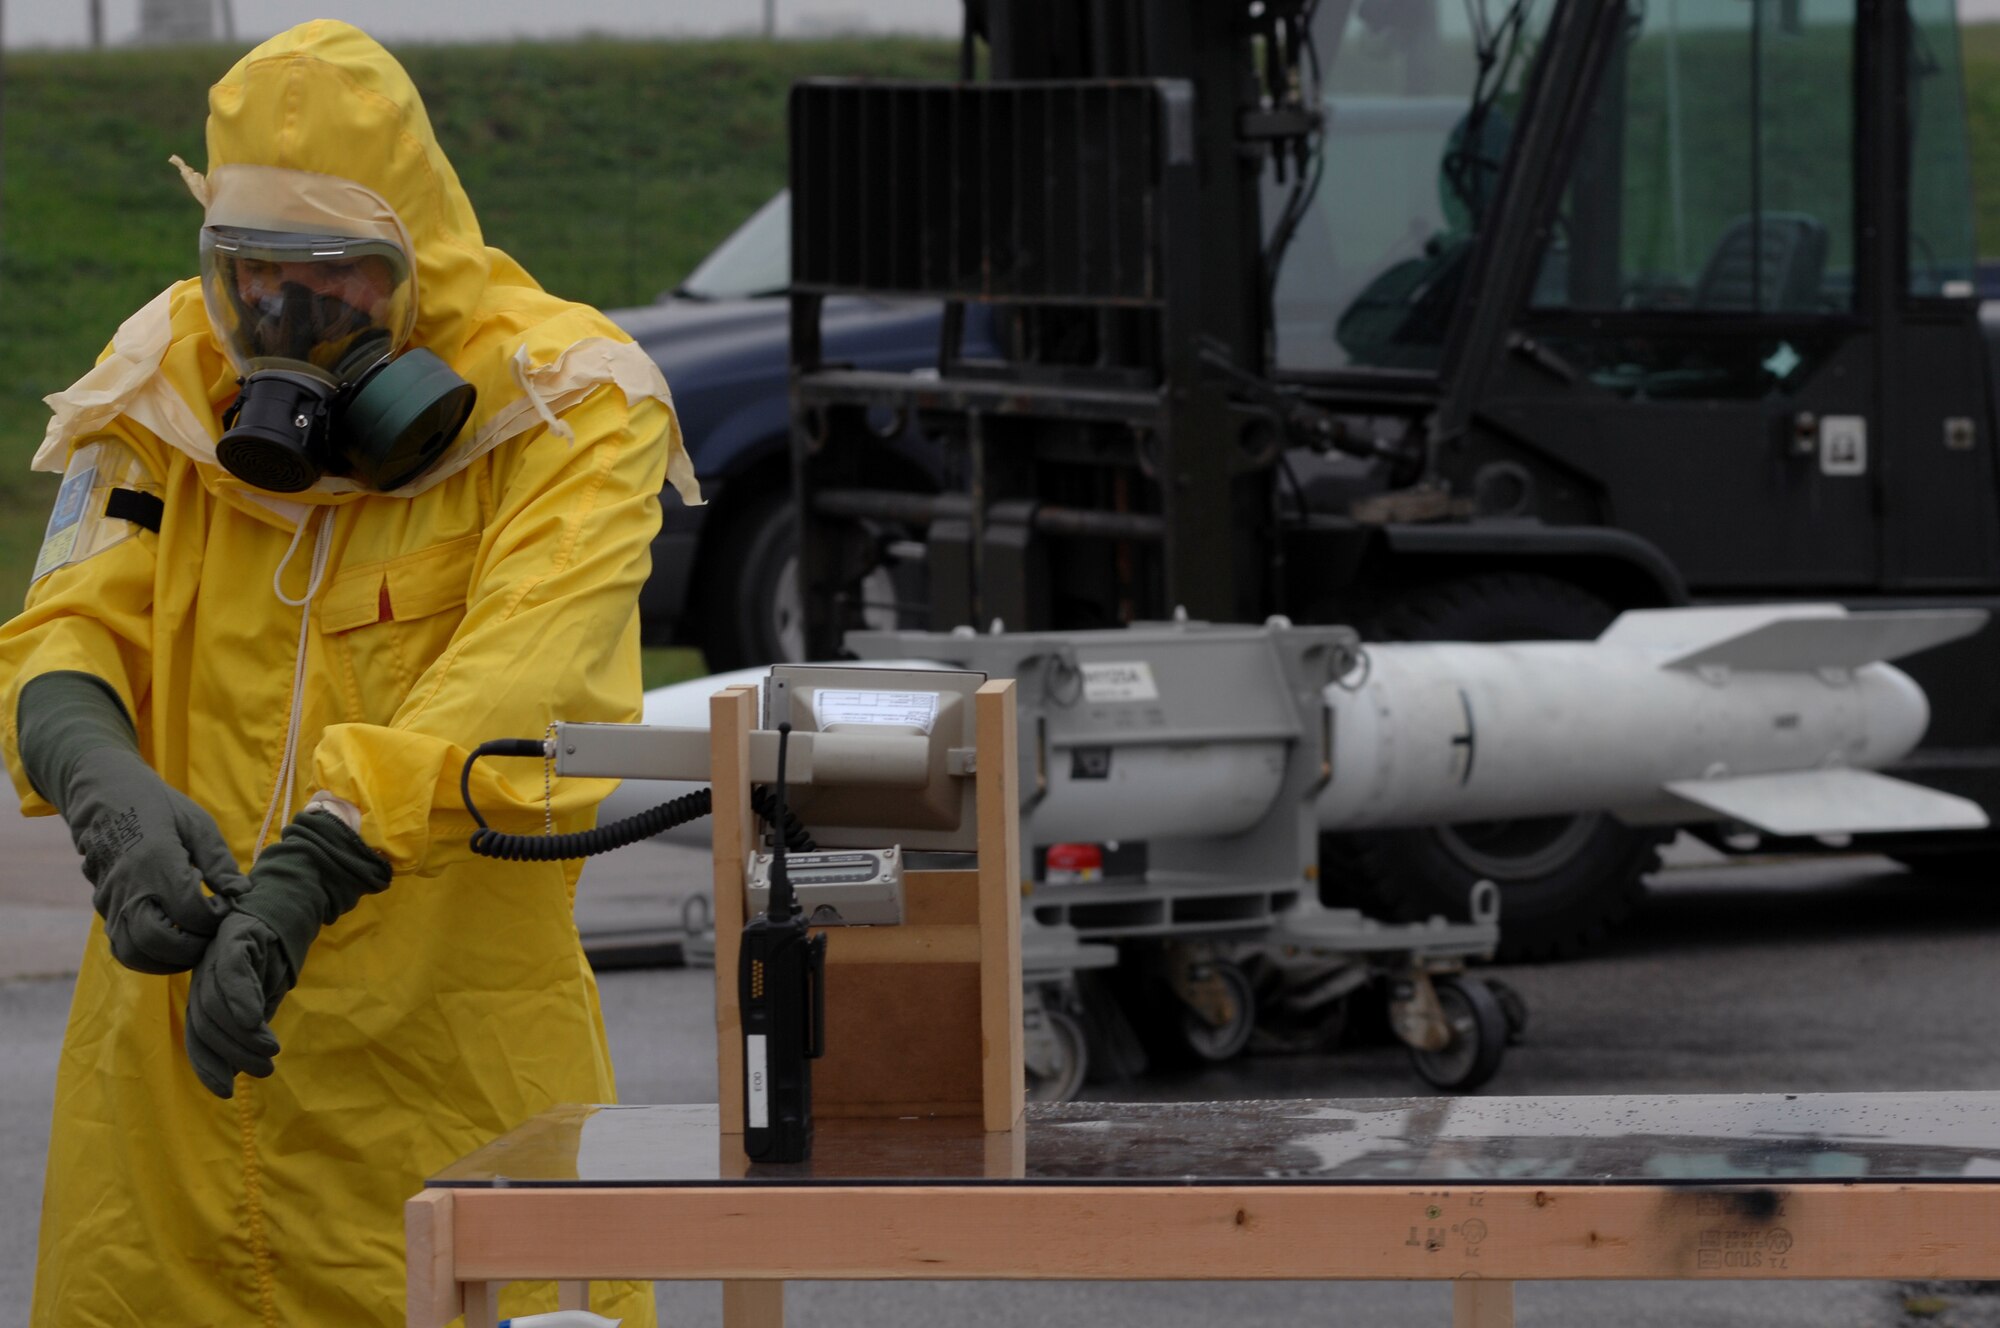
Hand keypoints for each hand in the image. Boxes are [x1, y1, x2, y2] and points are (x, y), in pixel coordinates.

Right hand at [70, 748, 245, 972]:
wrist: (104, 796)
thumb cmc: (157, 806)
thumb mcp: (196, 823)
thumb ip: (219, 862)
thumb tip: (241, 892)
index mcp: (156, 863)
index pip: (191, 913)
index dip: (216, 917)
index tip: (227, 904)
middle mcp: (128, 888)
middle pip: (159, 943)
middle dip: (194, 947)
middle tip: (214, 933)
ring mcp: (111, 901)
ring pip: (134, 953)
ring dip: (168, 959)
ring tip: (195, 943)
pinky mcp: (103, 908)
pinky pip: (122, 944)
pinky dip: (148, 953)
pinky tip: (172, 939)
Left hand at [183, 910, 286, 1096]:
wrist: (297, 899)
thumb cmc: (281, 950)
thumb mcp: (264, 994)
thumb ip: (250, 1024)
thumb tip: (238, 1067)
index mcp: (206, 986)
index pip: (198, 1031)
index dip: (207, 1063)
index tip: (225, 1091)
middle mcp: (203, 969)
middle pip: (204, 1020)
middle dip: (231, 1053)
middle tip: (262, 1070)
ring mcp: (215, 950)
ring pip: (216, 1002)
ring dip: (242, 1035)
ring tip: (269, 1052)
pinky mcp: (235, 933)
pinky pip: (231, 971)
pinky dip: (240, 999)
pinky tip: (255, 1022)